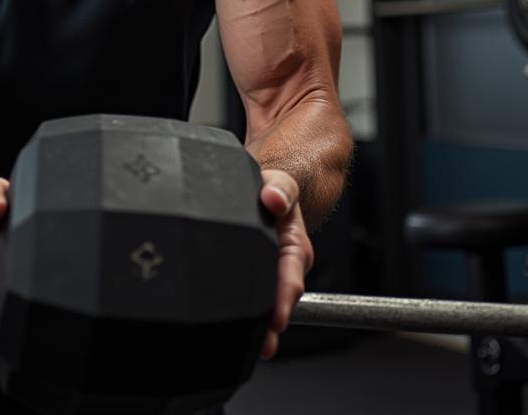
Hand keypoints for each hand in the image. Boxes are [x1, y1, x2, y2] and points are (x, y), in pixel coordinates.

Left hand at [258, 170, 313, 359]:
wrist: (268, 190)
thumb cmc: (272, 188)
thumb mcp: (279, 184)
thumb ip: (280, 190)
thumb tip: (274, 198)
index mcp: (293, 246)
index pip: (291, 278)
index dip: (284, 300)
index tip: (276, 318)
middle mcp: (283, 265)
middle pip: (278, 299)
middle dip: (270, 323)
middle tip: (261, 343)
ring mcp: (268, 272)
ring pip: (265, 302)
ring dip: (258, 324)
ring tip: (247, 343)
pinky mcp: (253, 275)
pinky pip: (251, 295)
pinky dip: (245, 311)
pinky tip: (234, 324)